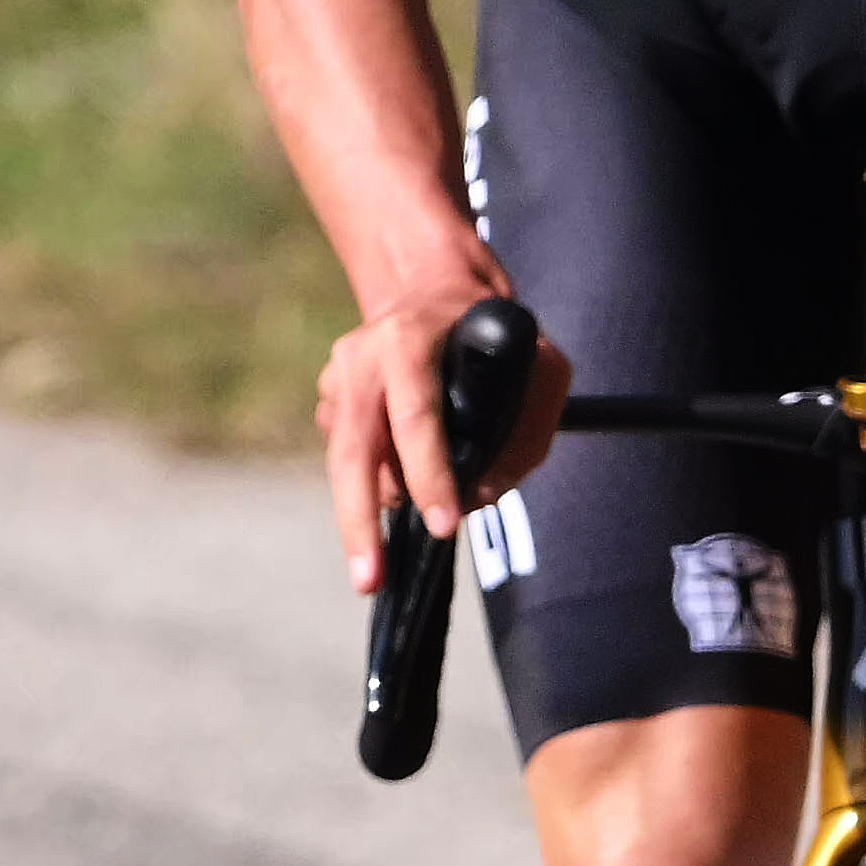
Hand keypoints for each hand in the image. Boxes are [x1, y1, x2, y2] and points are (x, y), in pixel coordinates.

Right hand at [317, 272, 572, 595]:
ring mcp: (335, 380)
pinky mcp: (326, 402)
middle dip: (360, 524)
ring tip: (387, 548)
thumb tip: (485, 490)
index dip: (430, 473)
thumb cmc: (492, 329)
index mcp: (407, 337)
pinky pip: (353, 462)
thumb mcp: (539, 356)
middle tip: (370, 581)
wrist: (430, 283)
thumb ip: (531, 420)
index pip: (416, 416)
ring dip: (371, 512)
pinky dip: (378, 483)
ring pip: (349, 466)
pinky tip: (403, 476)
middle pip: (351, 454)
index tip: (446, 523)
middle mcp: (359, 357)